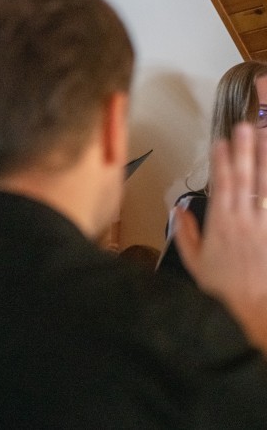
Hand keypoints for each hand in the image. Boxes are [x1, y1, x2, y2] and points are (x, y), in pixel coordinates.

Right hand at [176, 122, 266, 350]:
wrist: (256, 309)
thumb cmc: (224, 288)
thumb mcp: (194, 263)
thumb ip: (186, 233)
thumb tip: (179, 209)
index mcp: (222, 226)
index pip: (223, 186)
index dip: (222, 163)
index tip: (221, 142)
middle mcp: (246, 221)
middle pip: (246, 180)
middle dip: (246, 151)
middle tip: (246, 127)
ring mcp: (265, 226)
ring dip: (266, 161)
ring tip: (266, 137)